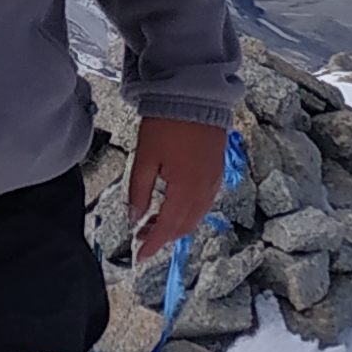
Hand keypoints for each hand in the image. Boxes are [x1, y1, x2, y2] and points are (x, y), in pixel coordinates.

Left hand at [127, 116, 230, 257]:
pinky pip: (204, 202)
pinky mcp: (217, 170)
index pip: (168, 228)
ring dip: (176, 225)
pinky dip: (189, 212)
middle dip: (163, 236)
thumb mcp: (145, 158)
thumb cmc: (167, 124)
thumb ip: (139, 191)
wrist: (195, 95)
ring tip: (154, 224)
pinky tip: (175, 207)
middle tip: (142, 238)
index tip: (140, 256)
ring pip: (196, 216)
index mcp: (185, 190)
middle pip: (185, 226)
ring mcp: (214, 181)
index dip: (153, 245)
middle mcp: (204, 190)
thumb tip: (135, 218)